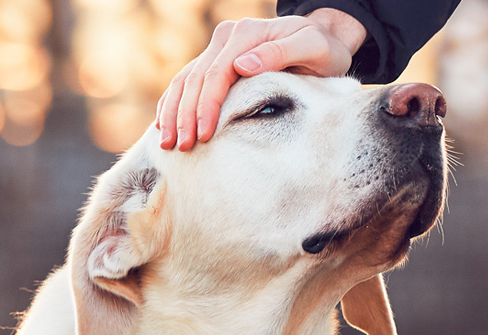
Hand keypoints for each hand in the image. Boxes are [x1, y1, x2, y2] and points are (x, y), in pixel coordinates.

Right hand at [155, 8, 366, 150]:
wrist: (323, 38)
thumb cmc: (323, 49)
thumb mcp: (312, 48)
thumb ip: (279, 53)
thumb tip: (242, 65)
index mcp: (246, 34)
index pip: (217, 73)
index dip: (207, 106)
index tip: (204, 135)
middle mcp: (227, 37)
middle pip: (196, 78)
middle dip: (185, 115)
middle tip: (181, 147)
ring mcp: (220, 47)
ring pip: (186, 79)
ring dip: (173, 111)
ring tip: (167, 143)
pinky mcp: (217, 59)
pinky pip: (188, 80)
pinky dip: (174, 102)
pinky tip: (164, 124)